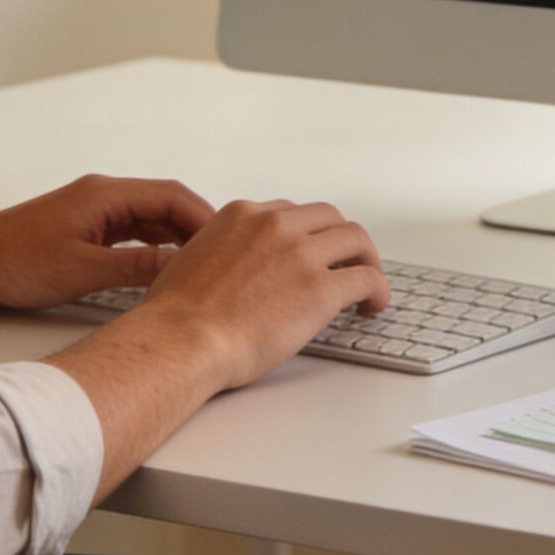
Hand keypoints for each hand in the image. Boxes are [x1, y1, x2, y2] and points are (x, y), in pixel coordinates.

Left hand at [0, 176, 214, 313]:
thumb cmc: (12, 262)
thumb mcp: (83, 271)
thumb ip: (136, 267)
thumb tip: (181, 266)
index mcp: (106, 194)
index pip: (173, 196)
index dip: (206, 221)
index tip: (228, 246)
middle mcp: (103, 196)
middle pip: (167, 204)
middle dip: (198, 231)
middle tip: (225, 261)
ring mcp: (94, 211)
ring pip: (151, 220)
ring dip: (177, 240)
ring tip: (203, 269)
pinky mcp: (85, 229)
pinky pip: (133, 233)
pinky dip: (154, 249)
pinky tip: (166, 272)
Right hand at [128, 199, 388, 389]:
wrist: (181, 340)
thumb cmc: (177, 316)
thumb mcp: (190, 260)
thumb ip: (220, 252)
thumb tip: (232, 269)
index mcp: (242, 216)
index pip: (290, 213)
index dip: (306, 235)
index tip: (311, 254)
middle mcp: (275, 225)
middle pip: (328, 218)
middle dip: (339, 241)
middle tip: (345, 265)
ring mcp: (301, 254)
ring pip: (355, 239)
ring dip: (365, 260)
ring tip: (366, 285)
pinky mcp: (321, 288)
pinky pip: (367, 278)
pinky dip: (377, 290)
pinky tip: (372, 307)